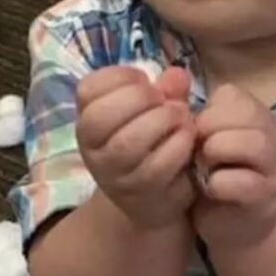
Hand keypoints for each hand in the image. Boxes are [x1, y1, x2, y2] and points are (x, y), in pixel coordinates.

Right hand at [76, 65, 195, 228]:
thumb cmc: (153, 145)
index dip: (120, 77)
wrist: (154, 200)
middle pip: (101, 116)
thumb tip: (178, 75)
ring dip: (162, 121)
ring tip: (181, 118)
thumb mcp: (156, 112)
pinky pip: (157, 166)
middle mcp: (93, 150)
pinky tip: (188, 140)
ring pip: (128, 142)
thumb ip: (166, 91)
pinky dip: (178, 145)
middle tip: (165, 101)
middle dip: (140, 98)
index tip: (144, 80)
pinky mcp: (140, 196)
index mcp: (90, 121)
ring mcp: (114, 176)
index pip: (87, 89)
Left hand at [191, 84, 275, 251]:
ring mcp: (274, 165)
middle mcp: (271, 134)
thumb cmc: (215, 175)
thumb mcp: (201, 141)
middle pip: (243, 114)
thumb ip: (190, 113)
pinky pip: (245, 181)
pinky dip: (220, 184)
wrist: (236, 224)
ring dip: (217, 154)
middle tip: (197, 154)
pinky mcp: (267, 196)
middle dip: (209, 133)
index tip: (197, 136)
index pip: (231, 95)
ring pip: (252, 143)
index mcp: (255, 114)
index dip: (206, 114)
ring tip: (204, 169)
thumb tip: (170, 78)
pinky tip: (211, 190)